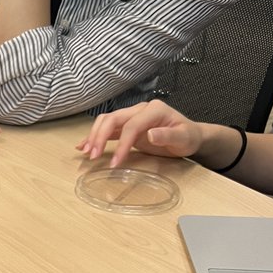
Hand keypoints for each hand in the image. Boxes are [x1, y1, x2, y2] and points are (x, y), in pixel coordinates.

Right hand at [76, 100, 203, 167]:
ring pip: (107, 121)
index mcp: (154, 110)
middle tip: (93, 156)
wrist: (189, 136)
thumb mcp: (184, 138)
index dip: (121, 144)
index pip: (131, 125)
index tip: (115, 163)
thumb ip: (168, 135)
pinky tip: (83, 145)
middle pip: (113, 119)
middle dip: (100, 137)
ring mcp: (132, 116)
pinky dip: (95, 135)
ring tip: (87, 153)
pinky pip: (108, 128)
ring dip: (94, 136)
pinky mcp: (127, 125)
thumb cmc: (188, 137)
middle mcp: (140, 109)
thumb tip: (151, 134)